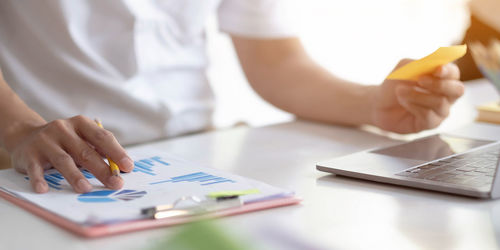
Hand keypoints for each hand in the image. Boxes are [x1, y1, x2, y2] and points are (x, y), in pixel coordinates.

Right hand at [5, 115, 133, 192]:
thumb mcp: (82, 139)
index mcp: (81, 124)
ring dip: (75, 176)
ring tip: (86, 189)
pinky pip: (35, 169)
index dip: (116, 152)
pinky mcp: (29, 154)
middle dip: (102, 169)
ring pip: (63, 160)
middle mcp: (63, 129)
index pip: (102, 137)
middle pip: (85, 151)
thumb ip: (99, 150)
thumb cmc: (64, 141)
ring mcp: (45, 141)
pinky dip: (39, 179)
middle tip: (115, 183)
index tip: (128, 167)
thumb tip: (121, 167)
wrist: (25, 135)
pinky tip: (44, 189)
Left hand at [371, 60, 463, 132]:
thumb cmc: (395, 84)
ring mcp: (440, 111)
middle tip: (420, 80)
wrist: (380, 104)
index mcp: (443, 78)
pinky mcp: (431, 124)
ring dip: (418, 95)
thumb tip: (435, 64)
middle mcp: (447, 95)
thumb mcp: (404, 69)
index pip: (454, 73)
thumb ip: (419, 64)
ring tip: (400, 91)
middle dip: (439, 84)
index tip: (437, 69)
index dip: (448, 71)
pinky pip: (428, 115)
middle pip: (457, 90)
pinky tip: (403, 102)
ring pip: (440, 103)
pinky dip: (413, 106)